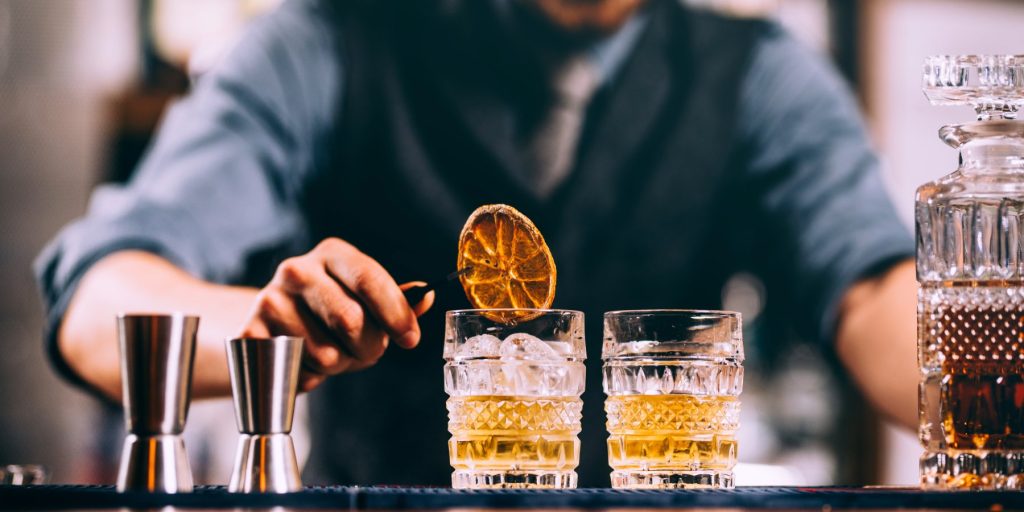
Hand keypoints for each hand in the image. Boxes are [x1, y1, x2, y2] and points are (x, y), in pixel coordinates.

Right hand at [237, 238, 434, 390]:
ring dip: (339, 366)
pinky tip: (305, 363)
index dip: (396, 314)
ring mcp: (269, 299)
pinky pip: (297, 370)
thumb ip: (397, 302)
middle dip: (369, 348)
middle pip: (350, 320)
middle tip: (367, 352)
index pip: (370, 279)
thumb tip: (426, 296)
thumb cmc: (330, 312)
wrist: (272, 324)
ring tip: (331, 355)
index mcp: (333, 253)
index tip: (411, 340)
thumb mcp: (365, 301)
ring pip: (326, 353)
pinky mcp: (250, 332)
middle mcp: (297, 269)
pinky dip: (309, 377)